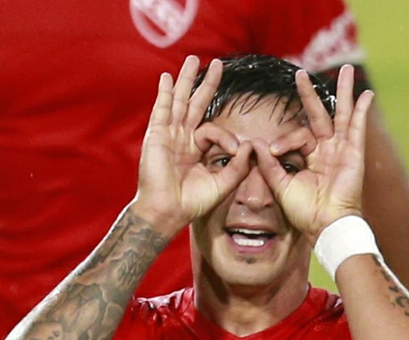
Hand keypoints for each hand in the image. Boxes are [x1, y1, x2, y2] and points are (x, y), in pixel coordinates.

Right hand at [132, 56, 250, 233]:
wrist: (168, 211)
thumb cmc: (192, 203)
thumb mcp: (223, 183)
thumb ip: (239, 166)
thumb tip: (252, 145)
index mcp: (195, 151)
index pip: (213, 131)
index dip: (227, 138)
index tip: (236, 151)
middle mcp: (181, 139)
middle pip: (196, 105)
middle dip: (206, 84)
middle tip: (218, 64)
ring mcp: (168, 135)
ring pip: (179, 101)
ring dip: (186, 80)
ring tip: (193, 59)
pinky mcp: (157, 135)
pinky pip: (162, 109)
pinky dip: (165, 93)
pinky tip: (168, 78)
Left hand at [255, 64, 373, 240]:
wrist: (325, 225)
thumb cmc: (305, 211)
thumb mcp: (281, 185)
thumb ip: (268, 163)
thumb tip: (254, 143)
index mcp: (311, 158)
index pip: (297, 136)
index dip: (284, 141)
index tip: (273, 151)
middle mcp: (328, 151)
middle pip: (319, 115)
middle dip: (310, 94)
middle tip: (300, 72)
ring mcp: (342, 150)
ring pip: (341, 115)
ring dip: (343, 92)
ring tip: (346, 70)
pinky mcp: (354, 154)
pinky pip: (358, 128)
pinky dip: (361, 111)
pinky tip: (366, 95)